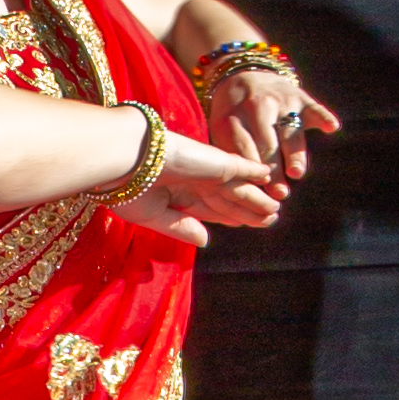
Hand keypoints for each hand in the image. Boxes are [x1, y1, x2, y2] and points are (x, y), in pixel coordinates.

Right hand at [126, 130, 289, 247]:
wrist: (123, 158)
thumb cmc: (127, 188)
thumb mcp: (153, 217)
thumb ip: (181, 228)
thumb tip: (206, 241)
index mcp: (178, 195)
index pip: (209, 209)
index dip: (228, 217)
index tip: (244, 224)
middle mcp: (195, 181)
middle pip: (228, 200)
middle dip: (248, 211)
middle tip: (270, 219)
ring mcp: (207, 171)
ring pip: (239, 189)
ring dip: (258, 199)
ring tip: (275, 209)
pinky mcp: (215, 162)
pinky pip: (242, 169)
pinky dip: (256, 172)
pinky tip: (269, 176)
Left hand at [204, 64, 339, 187]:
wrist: (243, 73)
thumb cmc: (231, 116)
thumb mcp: (219, 129)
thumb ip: (229, 154)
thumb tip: (241, 194)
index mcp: (230, 119)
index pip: (241, 148)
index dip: (250, 170)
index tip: (257, 191)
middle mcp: (255, 108)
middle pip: (266, 144)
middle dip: (273, 170)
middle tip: (279, 192)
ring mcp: (279, 101)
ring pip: (289, 131)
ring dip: (294, 153)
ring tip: (296, 173)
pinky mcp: (299, 97)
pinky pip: (313, 108)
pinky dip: (323, 116)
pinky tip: (331, 127)